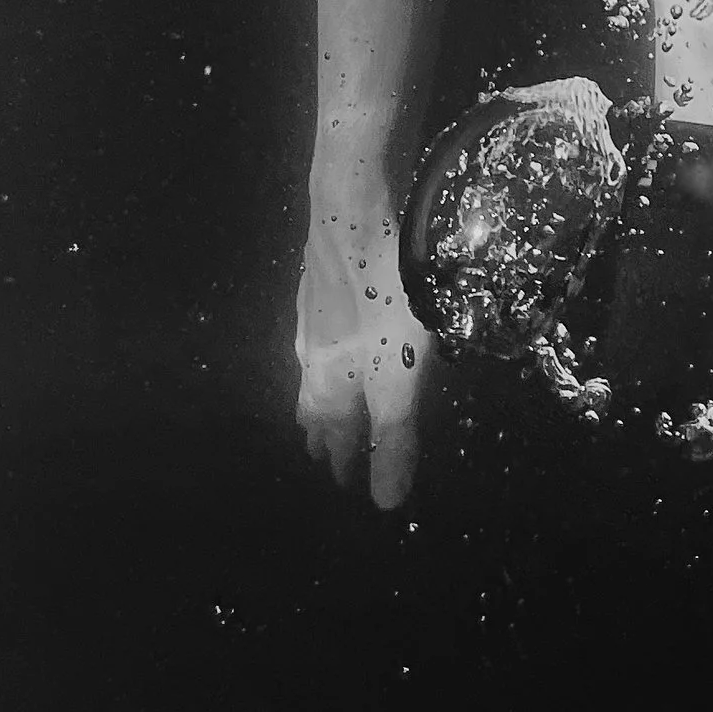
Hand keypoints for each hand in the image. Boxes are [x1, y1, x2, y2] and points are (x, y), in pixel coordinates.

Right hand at [295, 179, 434, 509]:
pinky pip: (318, 332)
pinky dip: (324, 352)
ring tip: (322, 406)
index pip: (335, 437)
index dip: (345, 462)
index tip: (345, 483)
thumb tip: (386, 504)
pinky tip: (332, 335)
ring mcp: (313, 312)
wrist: (356, 207)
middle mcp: (311, 354)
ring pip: (313, 366)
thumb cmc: (385, 296)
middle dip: (324, 431)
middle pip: (316, 404)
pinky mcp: (320, 278)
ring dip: (321, 392)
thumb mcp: (401, 375)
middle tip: (326, 452)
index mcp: (328, 383)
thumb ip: (394, 437)